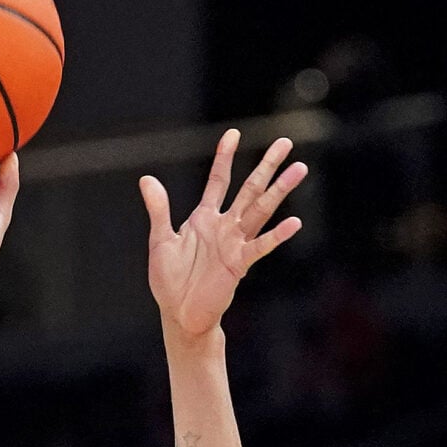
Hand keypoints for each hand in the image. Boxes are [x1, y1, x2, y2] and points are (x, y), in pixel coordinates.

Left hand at [140, 129, 307, 341]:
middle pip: (250, 189)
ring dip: (279, 190)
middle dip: (266, 166)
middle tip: (286, 142)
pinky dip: (276, 235)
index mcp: (204, 218)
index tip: (233, 134)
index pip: (219, 181)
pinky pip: (260, 246)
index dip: (224, 158)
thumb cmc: (170, 279)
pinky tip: (293, 223)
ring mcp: (234, 243)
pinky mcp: (239, 264)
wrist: (178, 312)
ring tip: (299, 169)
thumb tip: (147, 179)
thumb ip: (159, 209)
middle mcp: (224, 226)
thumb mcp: (160, 240)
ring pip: (261, 210)